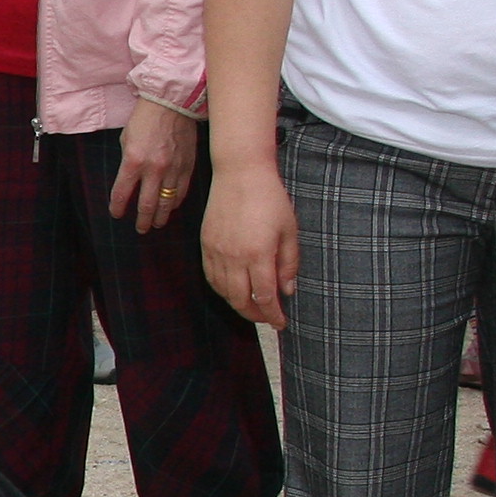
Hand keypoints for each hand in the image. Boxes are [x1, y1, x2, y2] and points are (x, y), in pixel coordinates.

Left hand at [109, 98, 198, 227]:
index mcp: (133, 161)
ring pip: (166, 203)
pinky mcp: (188, 166)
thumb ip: (128, 161)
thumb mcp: (126, 139)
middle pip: (146, 205)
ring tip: (156, 224)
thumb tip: (130, 180)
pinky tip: (171, 207)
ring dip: (160, 217)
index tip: (116, 214)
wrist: (172, 103)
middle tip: (140, 229)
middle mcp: (153, 169)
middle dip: (142, 221)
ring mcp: (173, 169)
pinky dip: (175, 202)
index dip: (117, 208)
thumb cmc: (145, 118)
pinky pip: (181, 191)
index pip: (122, 193)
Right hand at [199, 165, 298, 330]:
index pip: (265, 297)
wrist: (240, 173)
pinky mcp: (206, 244)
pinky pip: (211, 277)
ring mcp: (216, 252)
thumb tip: (287, 290)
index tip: (281, 324)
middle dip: (255, 315)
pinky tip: (233, 290)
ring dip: (238, 304)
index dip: (273, 315)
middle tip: (267, 319)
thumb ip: (289, 263)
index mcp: (258, 254)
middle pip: (241, 300)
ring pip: (224, 292)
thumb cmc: (270, 198)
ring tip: (252, 307)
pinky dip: (222, 290)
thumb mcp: (289, 230)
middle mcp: (234, 257)